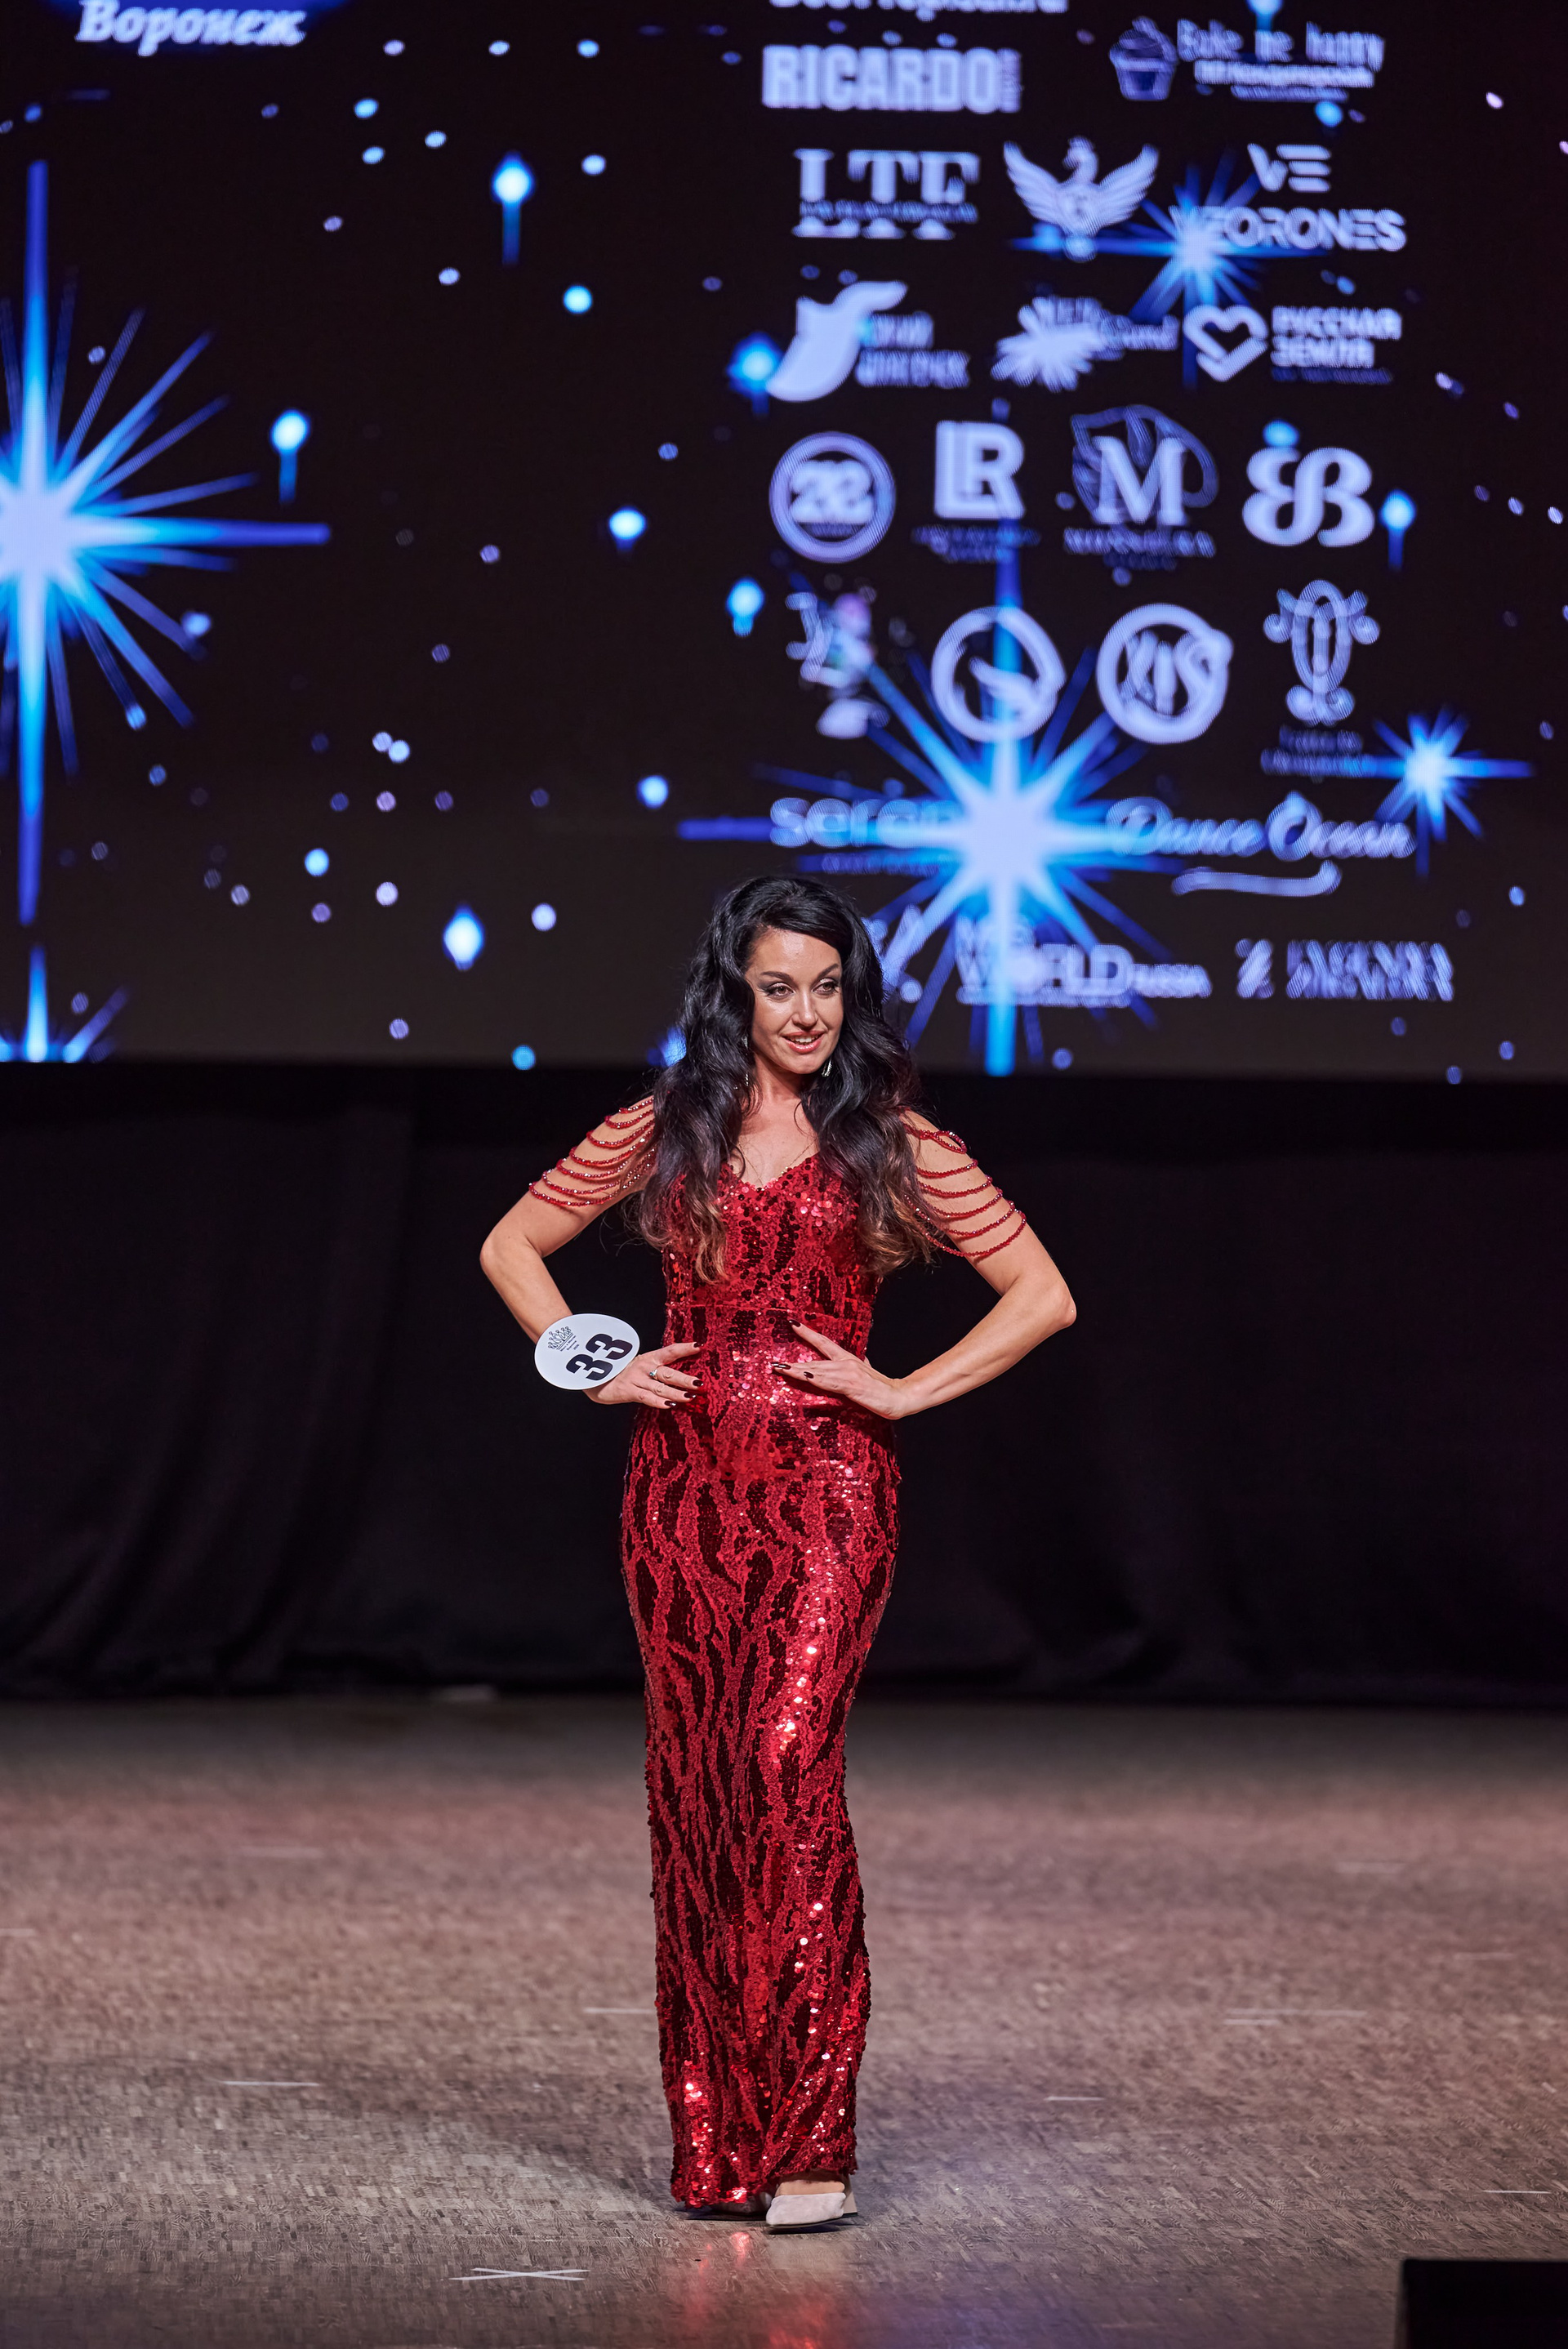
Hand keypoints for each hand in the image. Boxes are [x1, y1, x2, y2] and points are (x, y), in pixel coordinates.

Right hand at [585, 1340, 700, 1408]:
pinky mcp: (628, 1391)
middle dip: (685, 1379)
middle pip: (668, 1373)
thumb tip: (679, 1377)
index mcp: (648, 1358)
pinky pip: (646, 1397)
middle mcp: (644, 1367)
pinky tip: (670, 1405)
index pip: (669, 1351)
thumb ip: (656, 1370)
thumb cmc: (621, 1373)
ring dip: (676, 1393)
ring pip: (660, 1387)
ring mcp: (636, 1379)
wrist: (594, 1378)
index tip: (699, 1346)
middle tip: (700, 1383)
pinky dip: (658, 1401)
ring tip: (691, 1397)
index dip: (684, 1348)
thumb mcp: (639, 1367)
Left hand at [771, 1324, 905, 1420]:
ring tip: (781, 1368)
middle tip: (775, 1361)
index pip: (824, 1343)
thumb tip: (860, 1359)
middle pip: (814, 1360)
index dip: (807, 1333)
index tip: (792, 1323)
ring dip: (797, 1370)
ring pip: (817, 1370)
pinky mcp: (850, 1386)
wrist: (899, 1396)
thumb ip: (861, 1365)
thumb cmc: (882, 1387)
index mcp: (848, 1359)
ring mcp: (847, 1374)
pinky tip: (803, 1376)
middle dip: (794, 1361)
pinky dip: (814, 1378)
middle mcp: (845, 1363)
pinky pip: (827, 1382)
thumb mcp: (867, 1372)